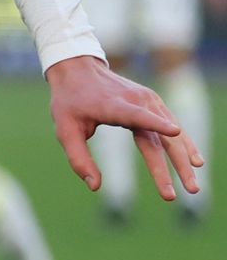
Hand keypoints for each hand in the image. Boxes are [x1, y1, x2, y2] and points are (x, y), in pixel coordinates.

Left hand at [47, 53, 202, 200]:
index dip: (156, 124)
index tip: (175, 132)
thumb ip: (78, 158)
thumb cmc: (69, 102)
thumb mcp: (64, 130)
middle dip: (177, 165)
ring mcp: (149, 101)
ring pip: (172, 135)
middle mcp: (137, 101)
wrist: (79, 70)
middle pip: (163, 137)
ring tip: (193, 186)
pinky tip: (194, 161)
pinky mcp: (154, 103)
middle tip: (190, 190)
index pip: (137, 116)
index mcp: (114, 106)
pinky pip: (173, 126)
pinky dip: (184, 144)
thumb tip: (95, 186)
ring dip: (185, 160)